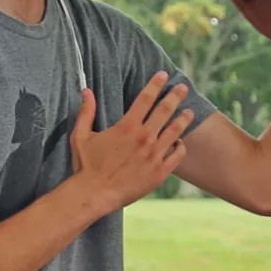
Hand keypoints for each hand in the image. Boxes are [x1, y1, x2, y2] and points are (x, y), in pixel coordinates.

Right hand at [69, 73, 193, 212]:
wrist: (94, 194)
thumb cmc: (86, 166)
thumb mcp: (81, 136)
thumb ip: (86, 112)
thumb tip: (86, 91)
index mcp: (127, 127)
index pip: (145, 98)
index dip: (155, 84)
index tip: (163, 75)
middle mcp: (144, 138)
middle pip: (165, 110)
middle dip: (176, 96)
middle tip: (183, 88)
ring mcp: (154, 155)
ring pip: (175, 131)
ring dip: (184, 119)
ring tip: (189, 112)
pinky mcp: (159, 172)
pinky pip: (177, 155)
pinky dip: (180, 146)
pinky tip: (179, 142)